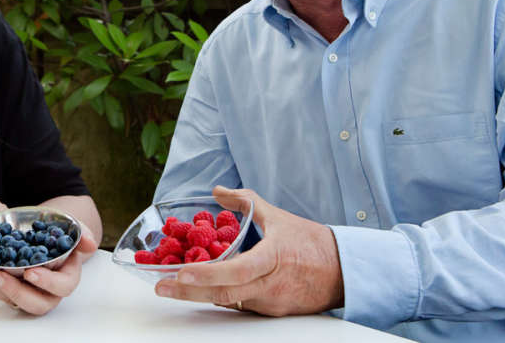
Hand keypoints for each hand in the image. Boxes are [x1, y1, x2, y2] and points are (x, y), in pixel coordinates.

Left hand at [0, 222, 98, 314]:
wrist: (46, 231)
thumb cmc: (60, 232)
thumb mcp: (74, 229)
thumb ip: (83, 235)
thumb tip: (89, 243)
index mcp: (67, 277)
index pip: (62, 287)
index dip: (47, 283)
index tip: (31, 272)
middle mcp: (48, 291)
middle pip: (36, 303)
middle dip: (17, 292)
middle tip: (1, 277)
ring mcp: (28, 291)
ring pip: (13, 299)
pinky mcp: (11, 288)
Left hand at [154, 186, 343, 315]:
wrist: (342, 270)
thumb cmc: (308, 241)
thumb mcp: (276, 216)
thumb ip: (245, 202)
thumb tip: (218, 191)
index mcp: (272, 258)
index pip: (236, 271)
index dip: (207, 275)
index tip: (180, 273)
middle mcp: (270, 284)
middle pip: (224, 294)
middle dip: (188, 292)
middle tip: (161, 286)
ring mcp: (270, 302)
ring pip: (229, 302)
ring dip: (201, 295)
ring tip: (173, 287)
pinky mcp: (272, 313)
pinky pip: (241, 306)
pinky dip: (221, 297)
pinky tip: (203, 290)